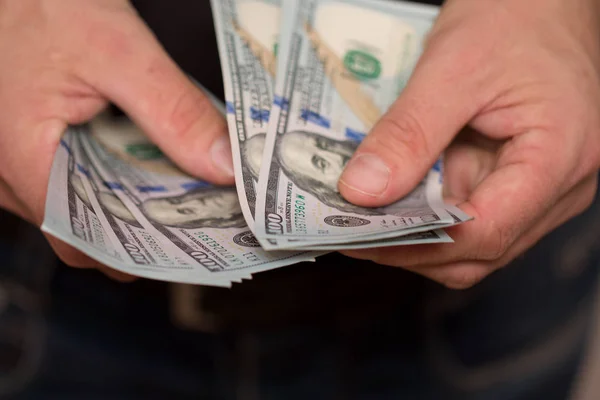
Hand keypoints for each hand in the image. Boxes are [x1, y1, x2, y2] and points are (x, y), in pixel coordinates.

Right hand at [0, 0, 233, 280]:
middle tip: (198, 214)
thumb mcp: (120, 52)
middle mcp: (8, 172)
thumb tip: (224, 166)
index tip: (191, 244)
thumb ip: (174, 111)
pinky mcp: (25, 142)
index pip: (87, 242)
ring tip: (180, 186)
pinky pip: (71, 174)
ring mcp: (13, 159)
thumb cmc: (40, 2)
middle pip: (87, 228)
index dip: (143, 250)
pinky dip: (111, 173)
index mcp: (21, 160)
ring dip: (130, 199)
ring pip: (80, 203)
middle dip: (145, 226)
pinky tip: (145, 156)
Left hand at [338, 0, 599, 288]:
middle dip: (412, 249)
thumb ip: (409, 134)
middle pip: (480, 249)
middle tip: (351, 235)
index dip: (417, 245)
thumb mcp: (452, 69)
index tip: (358, 238)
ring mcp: (541, 187)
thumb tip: (361, 192)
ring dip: (418, 237)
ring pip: (474, 242)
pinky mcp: (517, 179)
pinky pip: (471, 215)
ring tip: (364, 222)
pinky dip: (429, 216)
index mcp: (558, 159)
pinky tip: (392, 201)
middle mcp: (559, 186)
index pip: (486, 232)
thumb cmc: (514, 17)